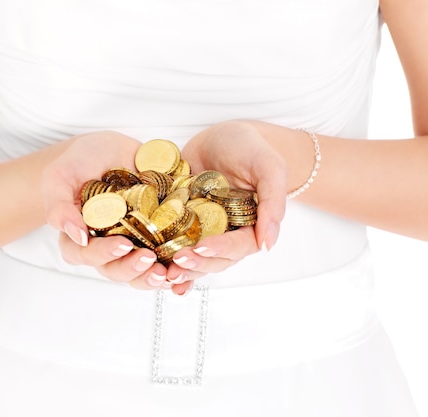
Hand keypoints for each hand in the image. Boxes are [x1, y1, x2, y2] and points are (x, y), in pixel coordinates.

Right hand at [42, 131, 168, 289]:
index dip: (105, 254)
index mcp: (79, 239)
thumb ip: (59, 206)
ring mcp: (132, 243)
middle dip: (134, 270)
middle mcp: (106, 247)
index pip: (87, 256)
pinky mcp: (155, 236)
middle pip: (116, 270)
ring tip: (170, 274)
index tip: (123, 244)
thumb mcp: (59, 178)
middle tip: (150, 259)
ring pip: (141, 272)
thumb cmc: (76, 163)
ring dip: (155, 277)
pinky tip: (186, 274)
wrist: (107, 150)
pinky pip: (165, 259)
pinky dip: (176, 270)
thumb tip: (77, 236)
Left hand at [167, 120, 286, 290]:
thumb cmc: (251, 148)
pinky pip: (174, 243)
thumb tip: (268, 244)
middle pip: (215, 260)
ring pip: (194, 258)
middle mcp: (227, 233)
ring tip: (163, 274)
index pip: (239, 246)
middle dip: (197, 264)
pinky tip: (154, 272)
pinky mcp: (181, 222)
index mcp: (251, 226)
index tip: (203, 247)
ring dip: (180, 269)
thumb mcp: (269, 167)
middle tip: (177, 260)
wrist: (224, 135)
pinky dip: (165, 260)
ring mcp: (203, 230)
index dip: (222, 249)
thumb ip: (273, 202)